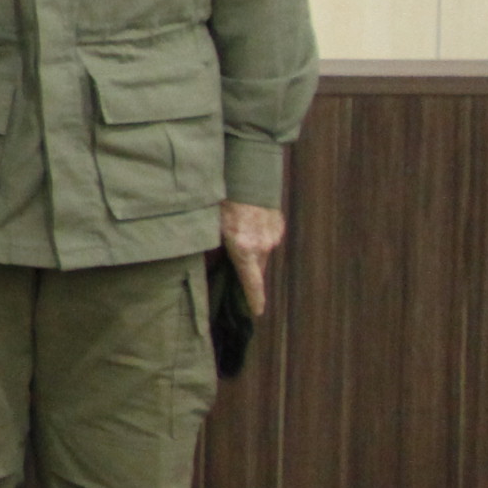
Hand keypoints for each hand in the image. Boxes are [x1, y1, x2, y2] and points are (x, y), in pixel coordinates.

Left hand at [220, 199, 286, 318]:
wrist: (248, 174)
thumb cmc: (222, 200)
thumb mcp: (210, 225)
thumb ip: (213, 247)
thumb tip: (210, 261)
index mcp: (243, 249)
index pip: (251, 283)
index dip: (254, 299)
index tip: (257, 313)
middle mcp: (262, 245)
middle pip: (255, 268)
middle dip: (246, 271)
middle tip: (234, 268)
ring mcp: (272, 235)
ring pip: (261, 252)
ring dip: (251, 250)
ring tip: (236, 235)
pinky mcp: (278, 225)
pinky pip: (267, 238)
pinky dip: (258, 236)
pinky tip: (246, 222)